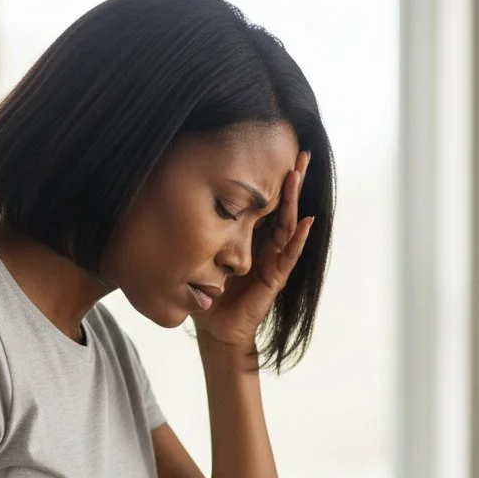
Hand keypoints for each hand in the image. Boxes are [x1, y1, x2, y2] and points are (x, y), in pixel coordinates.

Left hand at [190, 149, 313, 352]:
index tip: (273, 151)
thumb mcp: (199, 255)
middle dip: (291, 180)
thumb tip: (171, 204)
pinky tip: (307, 222)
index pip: (261, 201)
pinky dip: (298, 239)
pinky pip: (289, 255)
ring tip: (299, 175)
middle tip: (301, 152)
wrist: (214, 326)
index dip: (268, 179)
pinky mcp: (275, 278)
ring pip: (288, 224)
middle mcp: (264, 243)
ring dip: (294, 200)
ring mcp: (273, 259)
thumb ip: (197, 234)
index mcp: (248, 235)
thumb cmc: (206, 291)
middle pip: (281, 206)